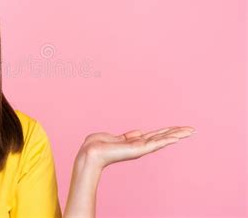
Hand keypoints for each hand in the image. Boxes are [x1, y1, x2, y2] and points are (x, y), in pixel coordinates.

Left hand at [77, 125, 195, 169]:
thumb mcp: (115, 138)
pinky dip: (167, 139)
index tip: (178, 129)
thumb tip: (138, 132)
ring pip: (163, 139)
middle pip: (162, 137)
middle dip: (177, 133)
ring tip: (190, 131)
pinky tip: (177, 137)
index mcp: (134, 142)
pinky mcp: (138, 149)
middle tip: (192, 130)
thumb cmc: (97, 145)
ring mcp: (140, 148)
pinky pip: (156, 143)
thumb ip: (128, 136)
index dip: (167, 131)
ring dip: (177, 134)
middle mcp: (140, 146)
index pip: (154, 135)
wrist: (91, 153)